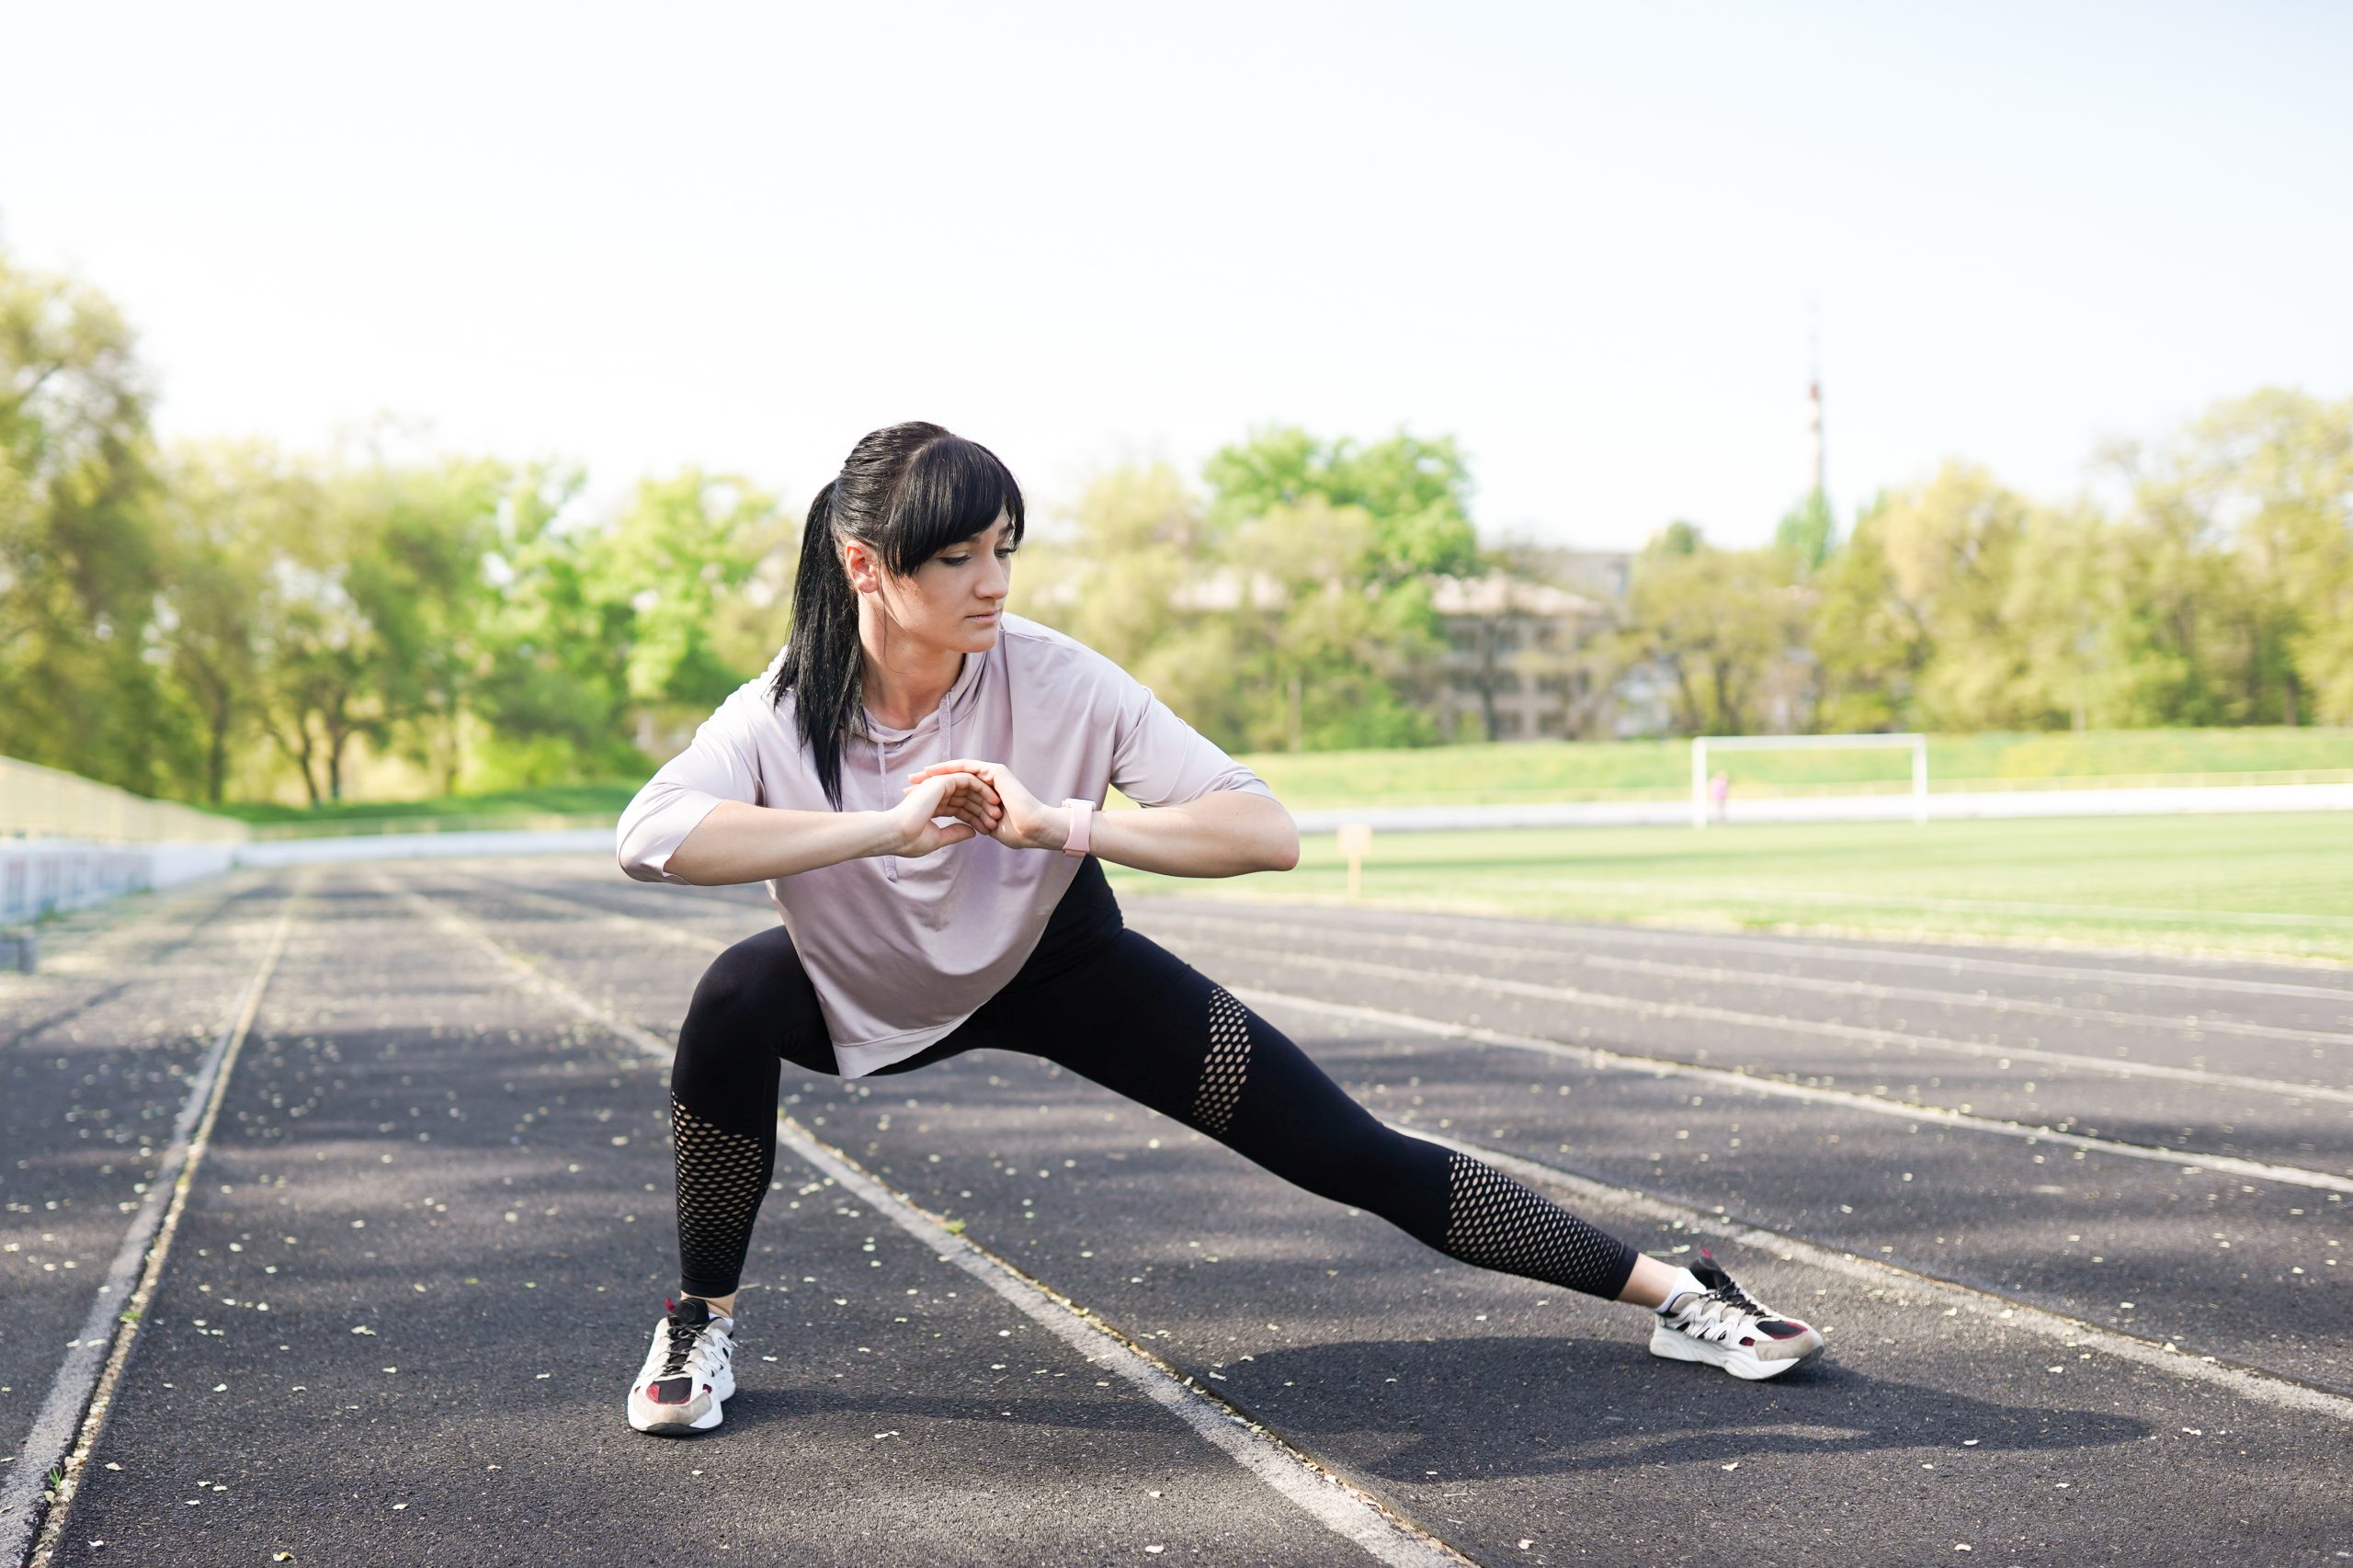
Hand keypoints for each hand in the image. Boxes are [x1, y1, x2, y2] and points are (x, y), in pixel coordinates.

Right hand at [881, 769, 1002, 857]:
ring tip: (997, 811)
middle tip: (997, 819)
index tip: (987, 830)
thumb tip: (973, 832)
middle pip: (966, 797)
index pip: (959, 809)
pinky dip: (981, 788)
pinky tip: (992, 799)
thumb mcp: (937, 839)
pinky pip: (967, 779)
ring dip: (984, 798)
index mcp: (934, 806)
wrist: (896, 834)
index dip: (974, 818)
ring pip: (969, 787)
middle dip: (982, 808)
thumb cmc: (910, 840)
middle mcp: (936, 794)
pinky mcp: (941, 781)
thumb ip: (955, 833)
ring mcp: (938, 786)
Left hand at [903, 758, 1068, 851]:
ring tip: (916, 777)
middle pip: (952, 780)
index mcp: (982, 796)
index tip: (913, 800)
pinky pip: (967, 767)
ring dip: (936, 773)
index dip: (933, 795)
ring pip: (957, 771)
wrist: (1031, 829)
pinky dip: (950, 768)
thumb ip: (971, 823)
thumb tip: (962, 828)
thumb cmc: (1013, 833)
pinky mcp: (994, 771)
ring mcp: (990, 775)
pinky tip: (933, 771)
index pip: (953, 793)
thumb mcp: (984, 826)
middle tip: (908, 784)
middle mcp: (985, 783)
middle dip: (929, 781)